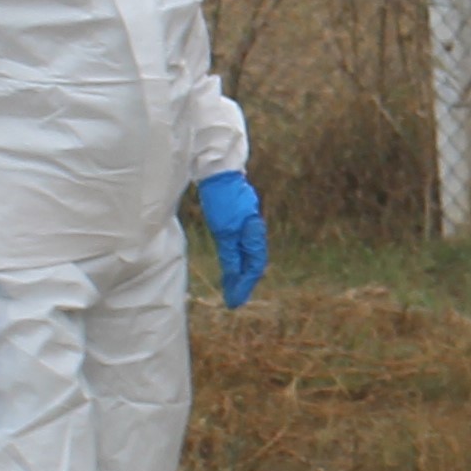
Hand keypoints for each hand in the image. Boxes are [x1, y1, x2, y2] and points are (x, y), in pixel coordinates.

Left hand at [195, 170, 268, 309]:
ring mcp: (246, 222)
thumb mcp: (224, 230)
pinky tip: (230, 263)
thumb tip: (235, 277)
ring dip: (239, 272)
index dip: (245, 285)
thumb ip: (231, 253)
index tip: (235, 301)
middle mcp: (253, 229)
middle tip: (234, 300)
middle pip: (252, 261)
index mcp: (253, 233)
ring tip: (231, 287)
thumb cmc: (221, 198)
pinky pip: (241, 243)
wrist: (217, 169)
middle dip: (243, 282)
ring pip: (246, 253)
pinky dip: (236, 258)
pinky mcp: (238, 217)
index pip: (254, 265)